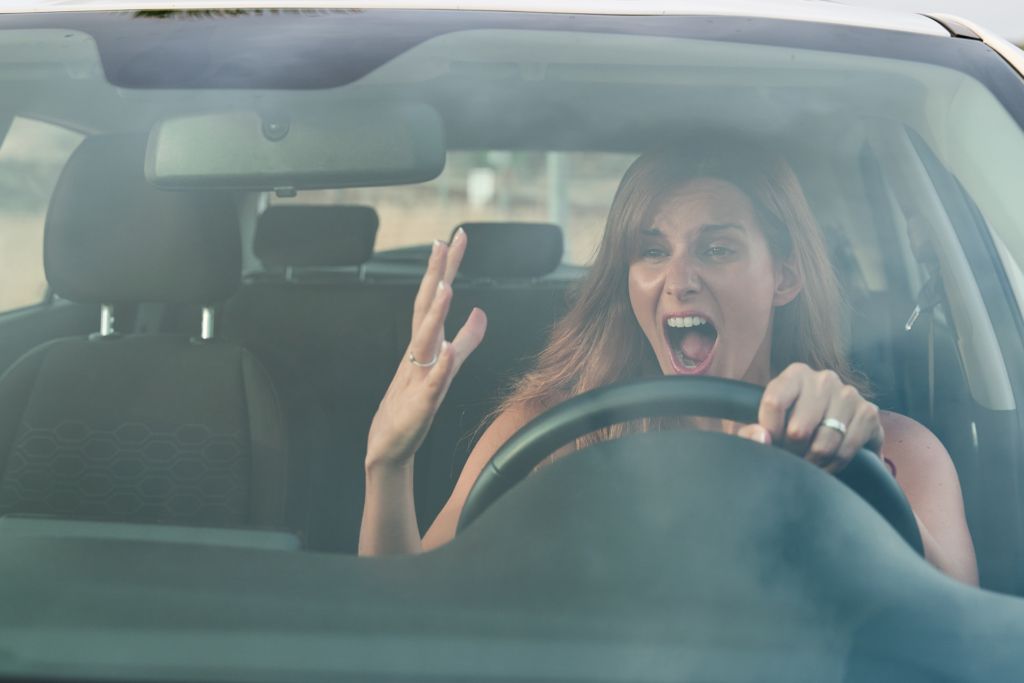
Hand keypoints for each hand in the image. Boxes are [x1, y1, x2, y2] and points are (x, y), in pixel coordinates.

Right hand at [365, 228, 486, 469]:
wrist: (389, 447)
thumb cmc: (412, 406)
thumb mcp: (446, 368)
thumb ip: (466, 341)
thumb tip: (482, 312)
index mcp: (423, 344)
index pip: (434, 297)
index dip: (445, 268)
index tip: (454, 236)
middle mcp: (417, 354)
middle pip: (426, 307)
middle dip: (435, 275)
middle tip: (443, 242)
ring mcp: (417, 378)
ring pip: (424, 341)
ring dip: (435, 315)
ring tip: (446, 288)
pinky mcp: (419, 405)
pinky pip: (431, 384)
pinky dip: (439, 368)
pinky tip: (447, 354)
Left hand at [736, 362, 883, 472]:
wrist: (829, 430)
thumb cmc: (789, 425)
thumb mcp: (763, 425)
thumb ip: (749, 432)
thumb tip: (761, 438)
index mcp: (795, 375)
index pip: (774, 403)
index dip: (769, 433)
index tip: (770, 444)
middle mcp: (824, 379)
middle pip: (798, 430)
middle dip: (792, 453)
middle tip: (791, 458)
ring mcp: (849, 394)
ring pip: (824, 444)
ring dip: (813, 463)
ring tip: (808, 464)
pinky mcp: (868, 413)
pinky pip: (846, 450)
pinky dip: (834, 465)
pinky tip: (827, 465)